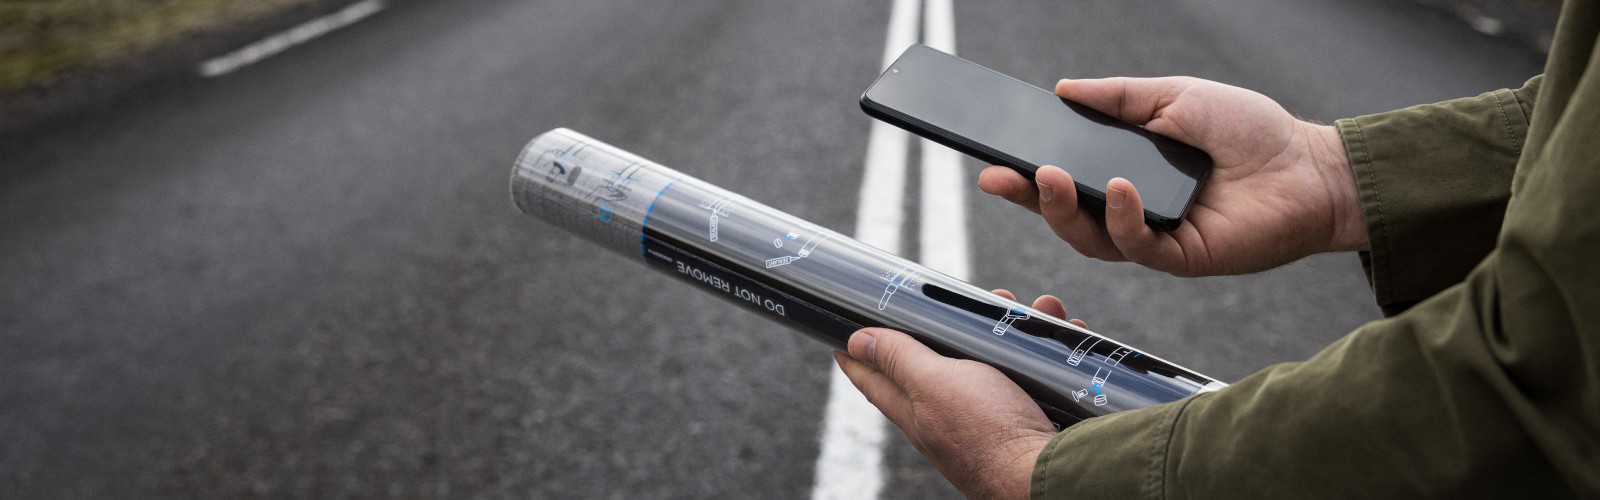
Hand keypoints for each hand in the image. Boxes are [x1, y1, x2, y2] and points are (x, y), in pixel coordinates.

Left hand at [833, 290, 1084, 499]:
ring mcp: (988, 420)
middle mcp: (949, 417)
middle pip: (941, 361)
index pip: (874, 379)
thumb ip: (900, 360)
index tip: (840, 334)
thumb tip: (856, 342)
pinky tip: (1061, 332)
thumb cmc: (988, 431)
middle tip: (971, 298)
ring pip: (994, 362)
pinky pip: (1034, 376)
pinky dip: (1045, 352)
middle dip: (953, 325)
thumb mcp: (935, 383)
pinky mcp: (1026, 419)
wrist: (1050, 476)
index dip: (856, 355)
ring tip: (1025, 309)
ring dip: (1009, 331)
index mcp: (917, 410)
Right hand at [978, 77, 1367, 276]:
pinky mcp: (1181, 258)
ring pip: (1091, 239)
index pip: (1065, 179)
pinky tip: (1122, 190)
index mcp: (1126, 172)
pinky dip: (1123, 219)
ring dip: (1064, 211)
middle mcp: (1132, 209)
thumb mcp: (1174, 96)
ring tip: (1051, 178)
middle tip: (1003, 177)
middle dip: (1028, 199)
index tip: (994, 162)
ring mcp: (1154, 237)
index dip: (1026, 176)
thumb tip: (1065, 89)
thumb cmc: (1250, 130)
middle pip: (1065, 215)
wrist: (1310, 165)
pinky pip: (1138, 247)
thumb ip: (1119, 97)